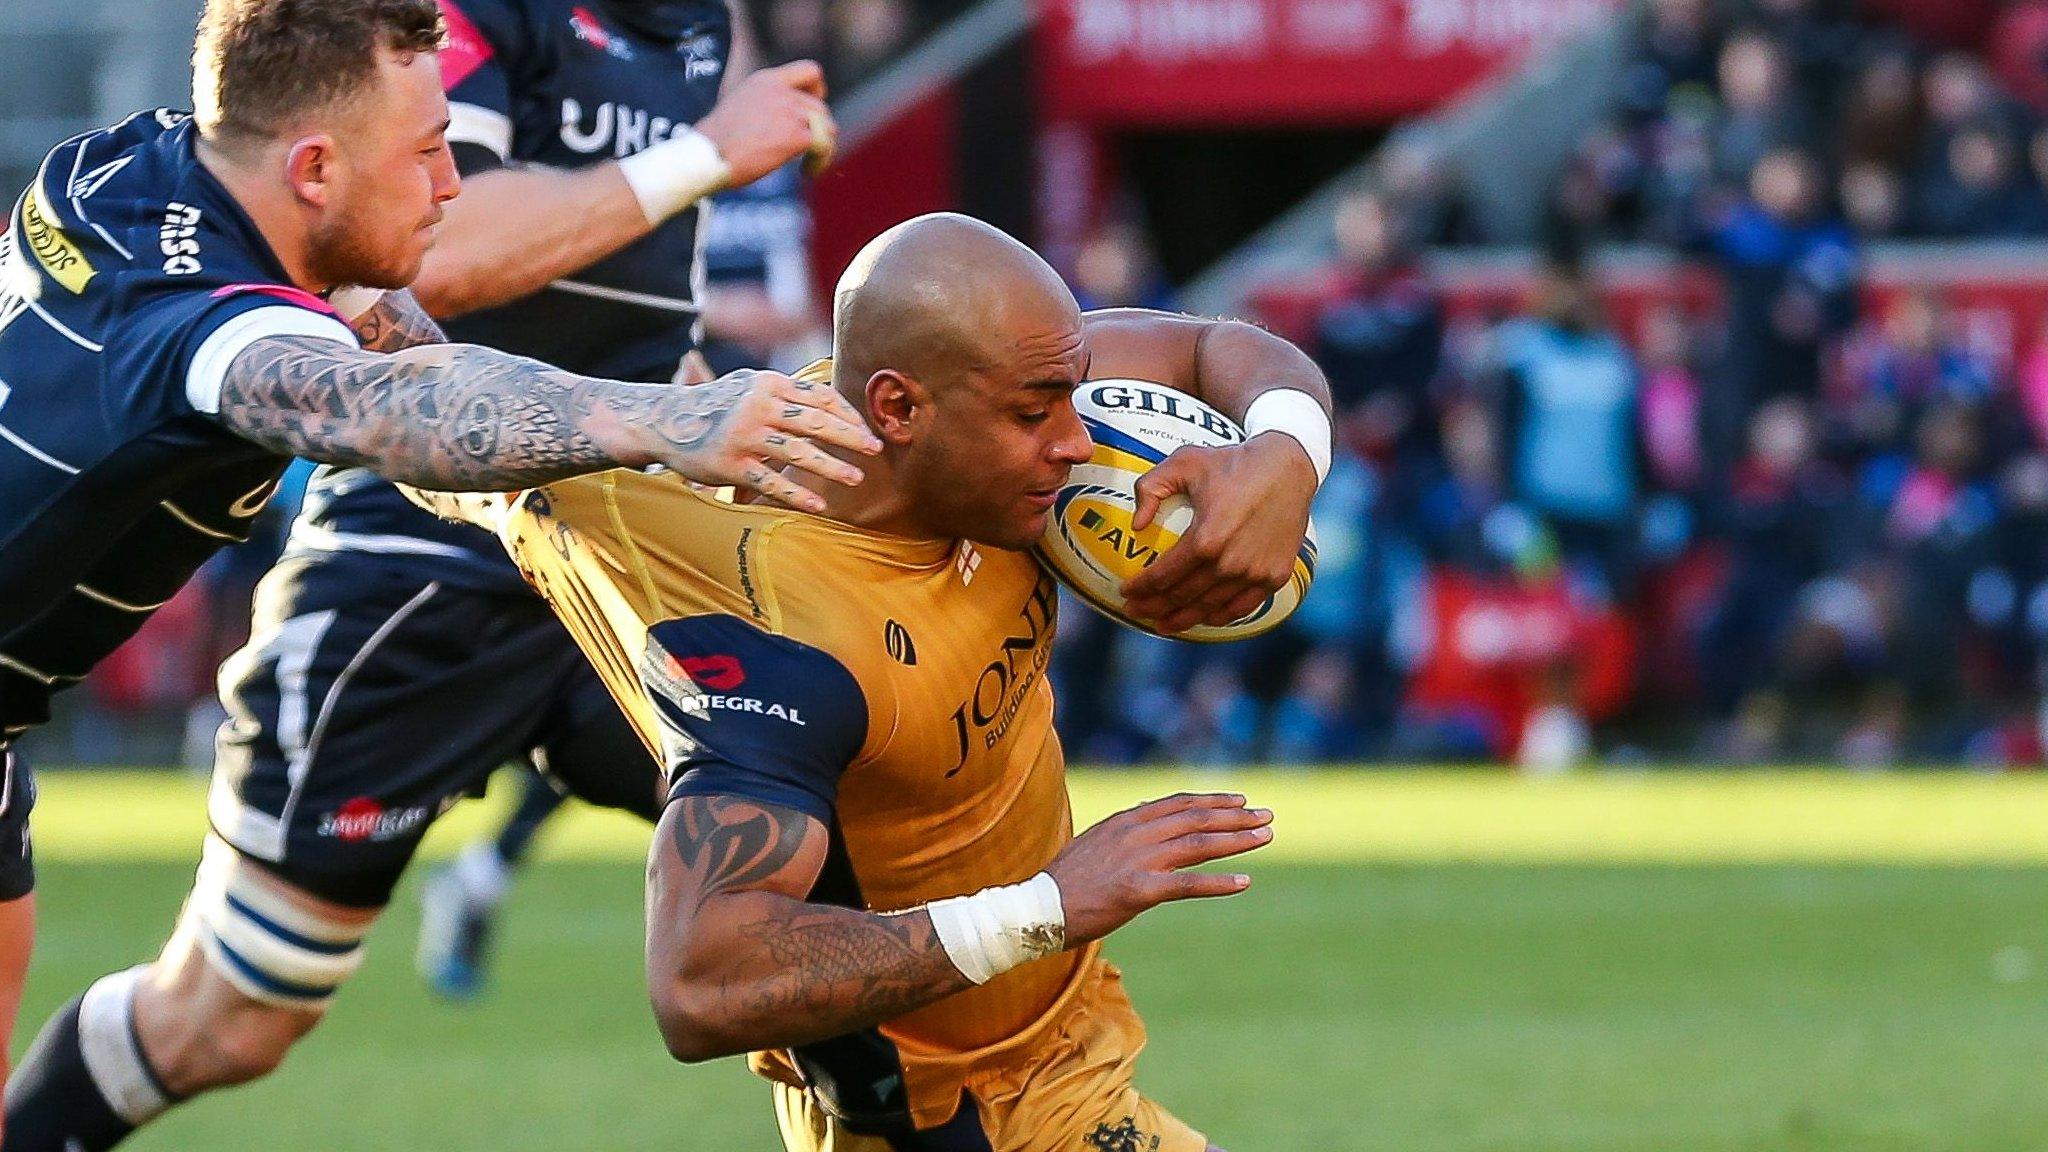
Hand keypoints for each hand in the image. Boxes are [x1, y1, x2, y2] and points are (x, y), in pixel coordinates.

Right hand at [612, 368, 879, 511]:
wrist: (666, 420)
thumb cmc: (718, 404)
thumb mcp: (750, 385)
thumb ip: (786, 391)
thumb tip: (833, 403)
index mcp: (769, 383)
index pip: (820, 396)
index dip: (848, 414)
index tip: (867, 429)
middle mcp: (759, 406)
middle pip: (816, 421)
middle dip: (850, 436)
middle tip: (875, 449)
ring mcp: (745, 436)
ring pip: (798, 452)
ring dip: (832, 466)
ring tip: (856, 478)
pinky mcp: (731, 464)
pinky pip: (771, 482)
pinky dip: (797, 494)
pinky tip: (819, 504)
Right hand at [696, 61, 835, 187]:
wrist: (707, 156)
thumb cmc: (716, 141)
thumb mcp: (740, 106)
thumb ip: (766, 106)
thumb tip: (785, 124)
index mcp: (766, 80)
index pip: (811, 70)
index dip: (818, 91)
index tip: (812, 108)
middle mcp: (781, 92)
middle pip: (821, 108)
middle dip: (819, 130)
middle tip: (808, 150)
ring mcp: (790, 112)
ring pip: (827, 128)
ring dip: (823, 148)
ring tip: (810, 164)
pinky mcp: (796, 135)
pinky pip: (822, 147)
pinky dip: (819, 162)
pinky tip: (807, 171)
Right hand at [1047, 793, 1273, 944]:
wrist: (1038, 909)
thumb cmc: (1065, 882)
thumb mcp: (1095, 842)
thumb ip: (1125, 828)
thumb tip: (1147, 811)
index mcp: (1125, 821)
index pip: (1178, 803)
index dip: (1212, 801)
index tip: (1239, 801)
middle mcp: (1135, 834)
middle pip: (1196, 819)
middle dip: (1235, 817)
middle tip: (1267, 816)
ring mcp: (1138, 861)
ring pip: (1199, 845)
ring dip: (1237, 840)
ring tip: (1266, 838)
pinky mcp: (1139, 891)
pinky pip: (1188, 884)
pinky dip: (1219, 882)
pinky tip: (1244, 882)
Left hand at [1121, 433, 1315, 632]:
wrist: (1287, 467)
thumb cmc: (1232, 463)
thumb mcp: (1184, 462)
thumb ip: (1150, 488)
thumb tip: (1137, 524)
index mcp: (1205, 538)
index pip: (1163, 575)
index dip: (1140, 588)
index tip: (1125, 592)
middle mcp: (1229, 563)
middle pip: (1182, 596)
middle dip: (1153, 607)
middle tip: (1135, 611)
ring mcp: (1254, 573)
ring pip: (1209, 607)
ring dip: (1182, 618)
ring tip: (1162, 624)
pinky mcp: (1274, 576)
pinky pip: (1242, 607)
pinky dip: (1219, 617)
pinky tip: (1203, 618)